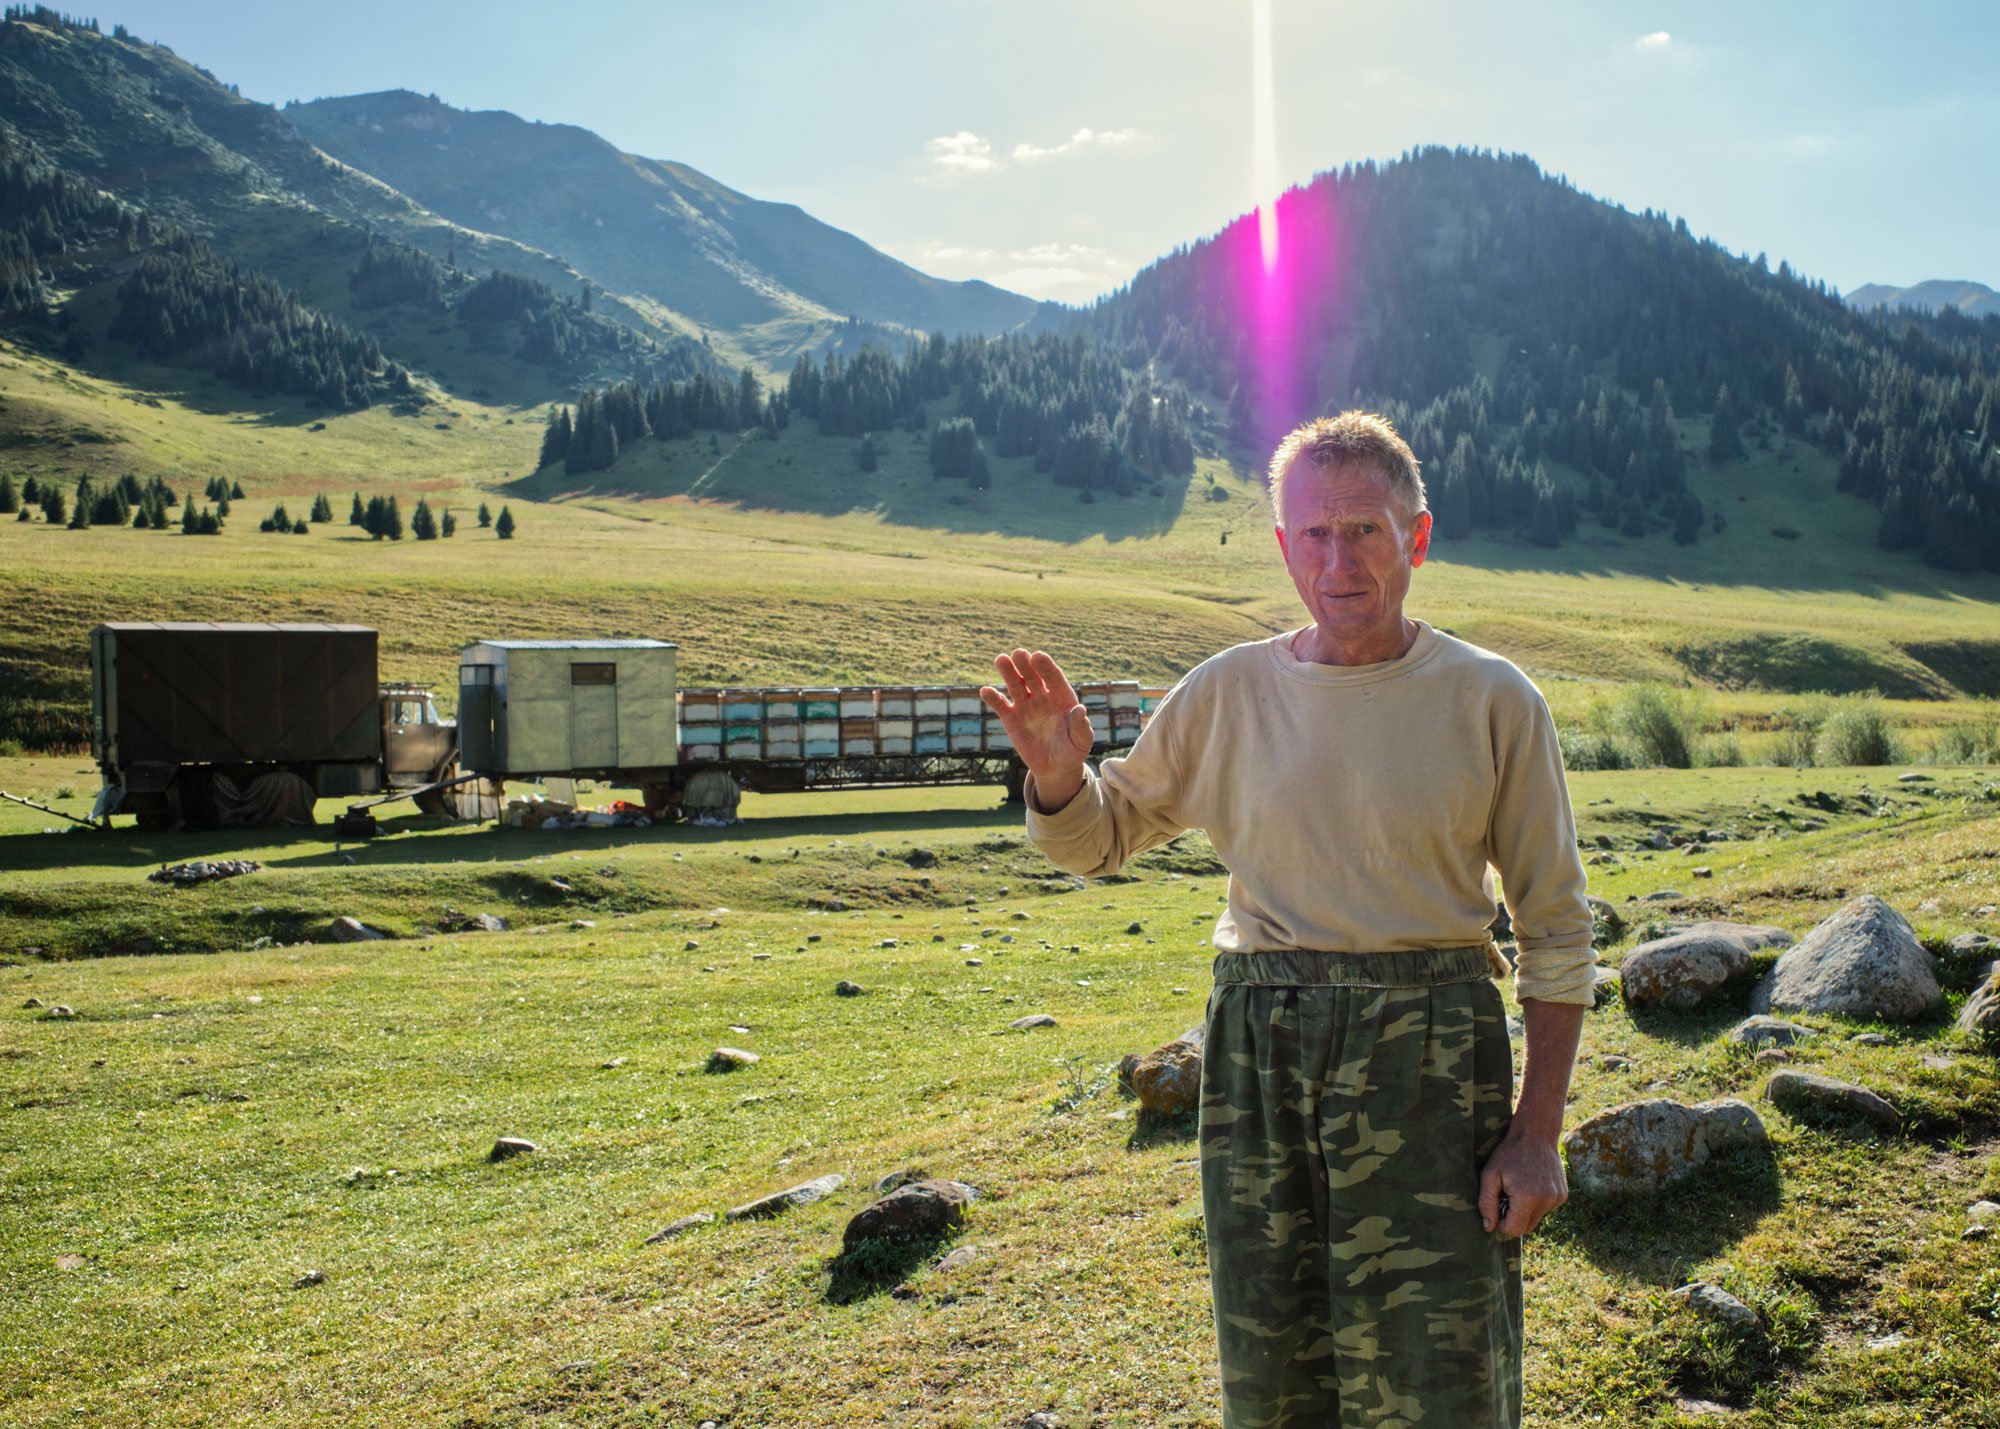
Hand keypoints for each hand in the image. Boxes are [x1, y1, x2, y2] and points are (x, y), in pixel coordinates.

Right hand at [980, 648, 1093, 810]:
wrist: (1055, 767)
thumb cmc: (1072, 751)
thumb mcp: (1081, 741)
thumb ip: (1081, 726)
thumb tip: (1080, 710)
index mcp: (1062, 697)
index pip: (1054, 677)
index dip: (1046, 666)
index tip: (1038, 656)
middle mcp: (1042, 697)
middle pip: (1032, 676)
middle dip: (1025, 665)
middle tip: (1018, 653)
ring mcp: (1026, 706)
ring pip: (1015, 685)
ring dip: (1008, 672)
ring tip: (1001, 660)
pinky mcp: (1011, 718)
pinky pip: (1000, 705)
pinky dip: (993, 697)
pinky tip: (985, 691)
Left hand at [1477, 1127, 1567, 1238]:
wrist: (1536, 1134)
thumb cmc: (1509, 1153)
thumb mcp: (1490, 1175)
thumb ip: (1486, 1203)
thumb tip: (1489, 1228)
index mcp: (1528, 1197)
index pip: (1514, 1230)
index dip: (1502, 1224)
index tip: (1496, 1208)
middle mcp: (1547, 1201)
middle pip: (1526, 1228)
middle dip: (1513, 1219)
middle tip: (1505, 1197)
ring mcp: (1557, 1199)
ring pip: (1536, 1219)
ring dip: (1525, 1211)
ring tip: (1519, 1187)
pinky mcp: (1562, 1196)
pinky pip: (1545, 1209)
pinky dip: (1536, 1203)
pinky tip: (1531, 1184)